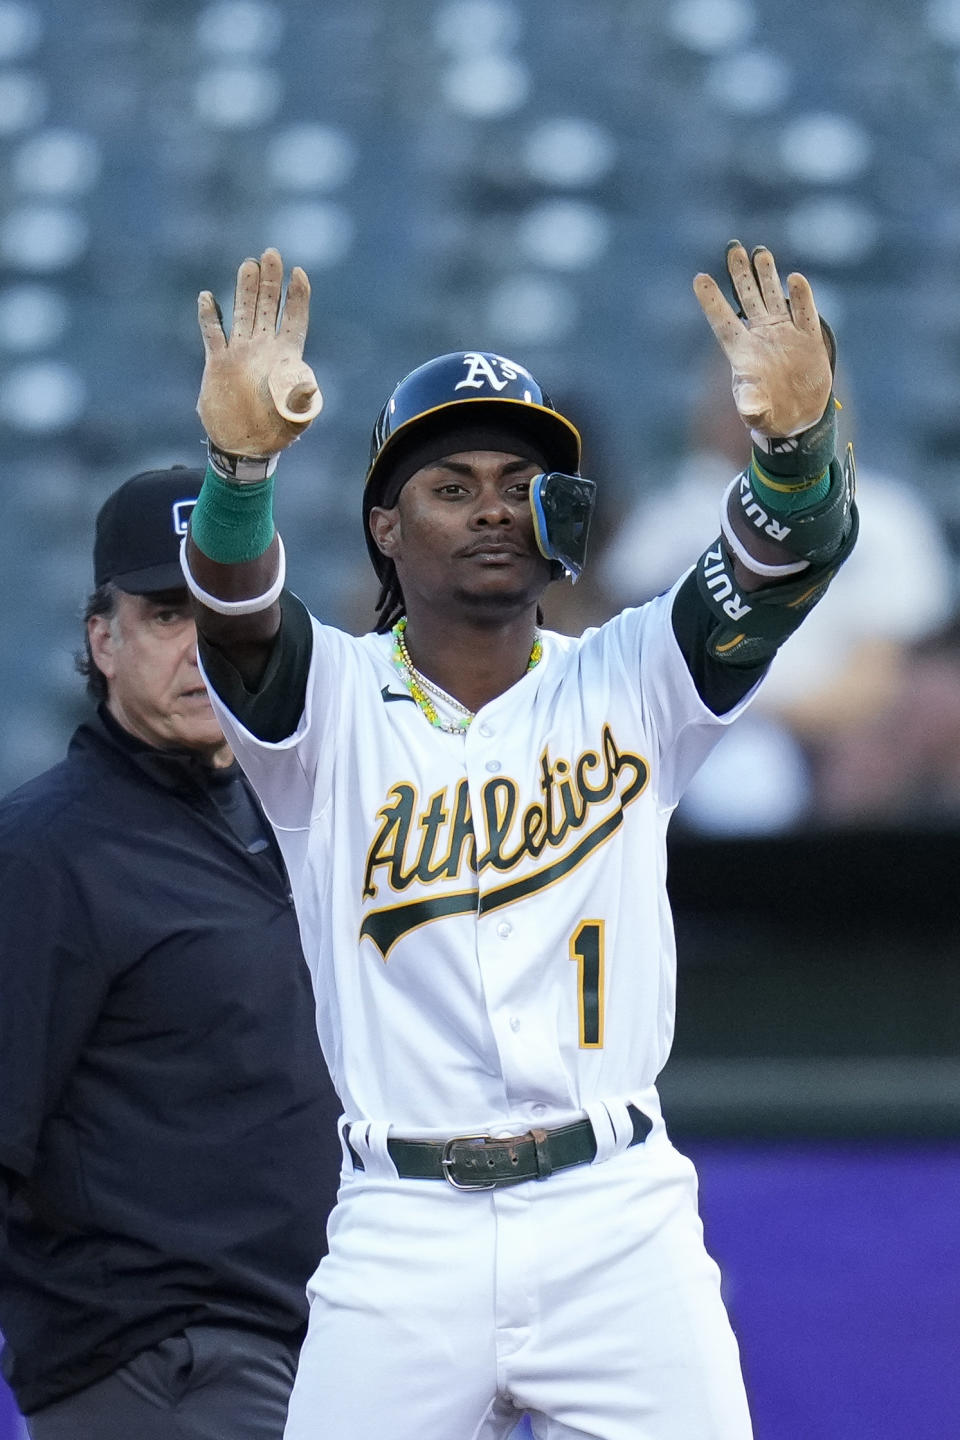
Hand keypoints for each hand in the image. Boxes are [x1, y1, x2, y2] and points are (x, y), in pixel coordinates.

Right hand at [197, 248, 323, 456]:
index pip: (295, 320)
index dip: (298, 297)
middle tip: (272, 253)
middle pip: (268, 307)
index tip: (299, 273)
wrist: (244, 448)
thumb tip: (307, 383)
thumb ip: (301, 398)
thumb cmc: (275, 433)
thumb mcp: (295, 418)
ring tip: (249, 264)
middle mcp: (263, 349)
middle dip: (271, 281)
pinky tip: (208, 297)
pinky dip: (210, 316)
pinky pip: (213, 333)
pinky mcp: (218, 363)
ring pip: (243, 313)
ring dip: (245, 289)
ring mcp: (240, 353)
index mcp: (286, 358)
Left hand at [693, 240, 831, 437]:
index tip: (699, 278)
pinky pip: (805, 314)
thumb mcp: (756, 412)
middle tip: (733, 248)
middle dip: (740, 274)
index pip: (722, 321)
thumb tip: (750, 411)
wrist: (798, 419)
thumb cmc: (768, 414)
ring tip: (759, 252)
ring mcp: (785, 335)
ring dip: (767, 276)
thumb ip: (751, 407)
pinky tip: (795, 279)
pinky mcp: (808, 340)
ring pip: (774, 298)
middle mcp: (761, 337)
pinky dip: (802, 298)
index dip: (712, 301)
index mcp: (742, 351)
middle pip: (748, 299)